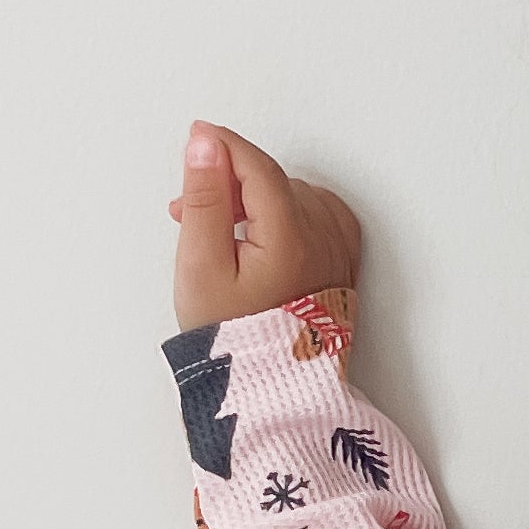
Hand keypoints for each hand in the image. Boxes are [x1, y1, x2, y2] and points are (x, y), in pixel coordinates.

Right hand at [168, 121, 363, 328]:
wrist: (267, 391)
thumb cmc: (232, 338)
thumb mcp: (201, 264)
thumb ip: (205, 198)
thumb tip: (206, 144)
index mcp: (293, 238)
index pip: (259, 168)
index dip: (224, 147)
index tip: (197, 136)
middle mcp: (325, 241)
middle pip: (275, 182)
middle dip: (229, 184)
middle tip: (188, 209)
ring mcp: (337, 255)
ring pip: (295, 197)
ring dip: (255, 200)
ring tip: (219, 232)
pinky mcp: (340, 267)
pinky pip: (319, 216)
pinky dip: (288, 212)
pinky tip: (262, 233)